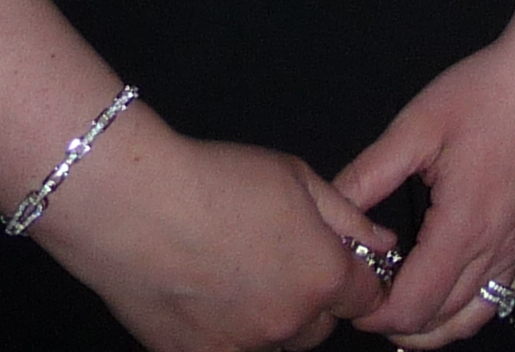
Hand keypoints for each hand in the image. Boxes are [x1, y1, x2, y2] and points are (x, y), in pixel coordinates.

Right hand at [29, 108, 392, 351]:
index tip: (340, 263)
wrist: (132, 205)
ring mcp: (238, 347)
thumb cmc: (214, 181)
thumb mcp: (298, 179)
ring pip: (274, 344)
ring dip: (269, 320)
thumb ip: (348, 217)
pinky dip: (226, 333)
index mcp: (322, 278)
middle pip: (319, 326)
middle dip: (313, 300)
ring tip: (237, 273)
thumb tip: (382, 241)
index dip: (357, 278)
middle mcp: (286, 323)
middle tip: (281, 261)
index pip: (367, 297)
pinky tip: (206, 297)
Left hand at [334, 27, 514, 345]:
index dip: (373, 314)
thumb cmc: (491, 89)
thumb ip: (368, 176)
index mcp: (464, 225)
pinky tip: (454, 293)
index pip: (411, 307)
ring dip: (435, 326)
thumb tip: (329, 215)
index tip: (352, 294)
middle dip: (397, 323)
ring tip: (404, 310)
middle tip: (369, 297)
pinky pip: (508, 293)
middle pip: (440, 321)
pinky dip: (474, 308)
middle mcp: (499, 247)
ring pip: (477, 316)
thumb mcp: (417, 126)